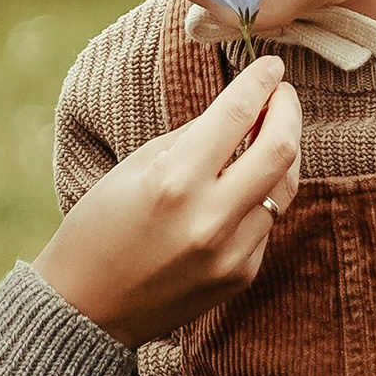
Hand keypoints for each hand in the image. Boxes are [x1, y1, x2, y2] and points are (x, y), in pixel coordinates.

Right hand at [36, 58, 301, 345]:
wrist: (87, 309)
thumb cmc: (99, 228)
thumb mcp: (135, 168)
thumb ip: (191, 138)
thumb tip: (239, 109)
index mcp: (174, 181)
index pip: (238, 114)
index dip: (261, 82)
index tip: (271, 67)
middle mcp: (210, 218)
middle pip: (281, 149)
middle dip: (287, 111)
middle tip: (282, 95)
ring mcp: (231, 252)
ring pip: (283, 188)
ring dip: (282, 154)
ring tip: (270, 133)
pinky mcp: (241, 275)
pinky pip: (267, 223)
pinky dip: (262, 196)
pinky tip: (246, 185)